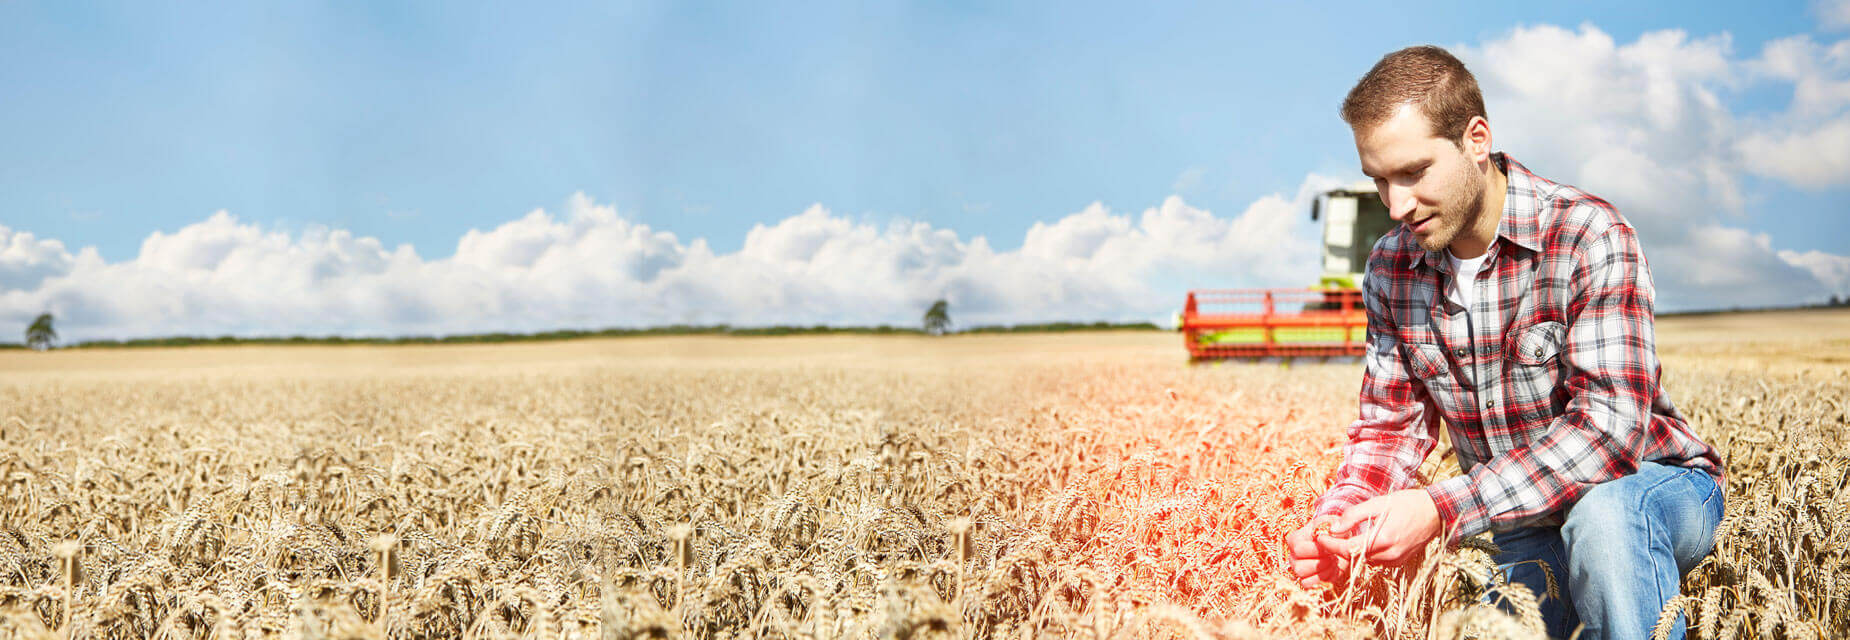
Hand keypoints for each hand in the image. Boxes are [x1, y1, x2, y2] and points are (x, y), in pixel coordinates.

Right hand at [1285, 514, 1350, 588]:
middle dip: (1321, 562)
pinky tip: (1330, 570)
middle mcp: (1292, 555)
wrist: (1341, 543)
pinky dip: (1322, 579)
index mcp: (1295, 539)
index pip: (1298, 549)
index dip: (1317, 550)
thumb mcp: (1339, 521)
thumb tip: (1333, 530)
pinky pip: (1308, 585)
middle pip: (1299, 567)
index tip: (1330, 545)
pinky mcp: (1306, 580)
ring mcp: (1298, 568)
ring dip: (1322, 571)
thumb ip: (1340, 521)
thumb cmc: (1336, 531)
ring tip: (1332, 562)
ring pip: (1302, 576)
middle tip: (1332, 555)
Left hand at [1318, 489, 1442, 564]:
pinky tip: (1367, 539)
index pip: (1348, 550)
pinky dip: (1367, 552)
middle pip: (1355, 557)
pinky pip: (1375, 560)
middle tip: (1329, 535)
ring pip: (1364, 560)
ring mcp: (1395, 560)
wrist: (1435, 513)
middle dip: (1339, 548)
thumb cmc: (1406, 503)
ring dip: (1353, 550)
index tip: (1320, 538)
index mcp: (1384, 538)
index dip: (1331, 546)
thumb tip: (1334, 527)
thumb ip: (1354, 515)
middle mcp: (1390, 554)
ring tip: (1348, 534)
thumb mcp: (1378, 502)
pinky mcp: (1399, 562)